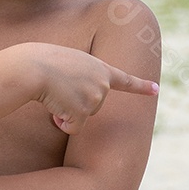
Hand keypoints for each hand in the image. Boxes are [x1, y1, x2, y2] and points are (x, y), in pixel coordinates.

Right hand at [26, 43, 158, 134]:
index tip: (156, 90)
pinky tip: (53, 106)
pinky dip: (62, 122)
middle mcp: (103, 83)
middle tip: (60, 87)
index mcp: (99, 67)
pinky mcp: (84, 112)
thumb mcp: (67, 62)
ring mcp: (95, 97)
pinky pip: (73, 128)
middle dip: (77, 104)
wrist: (32, 68)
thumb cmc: (41, 62)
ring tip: (54, 93)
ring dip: (67, 111)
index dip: (141, 86)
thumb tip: (71, 112)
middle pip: (95, 106)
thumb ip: (79, 77)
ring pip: (82, 117)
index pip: (125, 79)